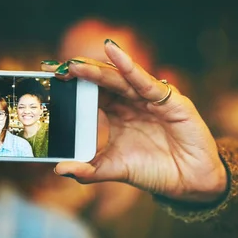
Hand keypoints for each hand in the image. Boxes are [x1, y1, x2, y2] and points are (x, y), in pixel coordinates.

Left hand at [41, 39, 227, 203]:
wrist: (189, 183)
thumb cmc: (153, 171)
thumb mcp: (114, 170)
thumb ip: (88, 171)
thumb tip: (58, 169)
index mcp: (117, 113)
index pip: (91, 93)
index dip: (72, 85)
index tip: (48, 78)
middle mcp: (132, 101)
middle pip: (102, 81)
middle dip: (78, 73)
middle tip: (54, 68)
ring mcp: (150, 99)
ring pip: (120, 78)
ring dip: (97, 70)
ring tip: (74, 64)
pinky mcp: (170, 101)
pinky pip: (146, 82)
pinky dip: (130, 67)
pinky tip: (113, 54)